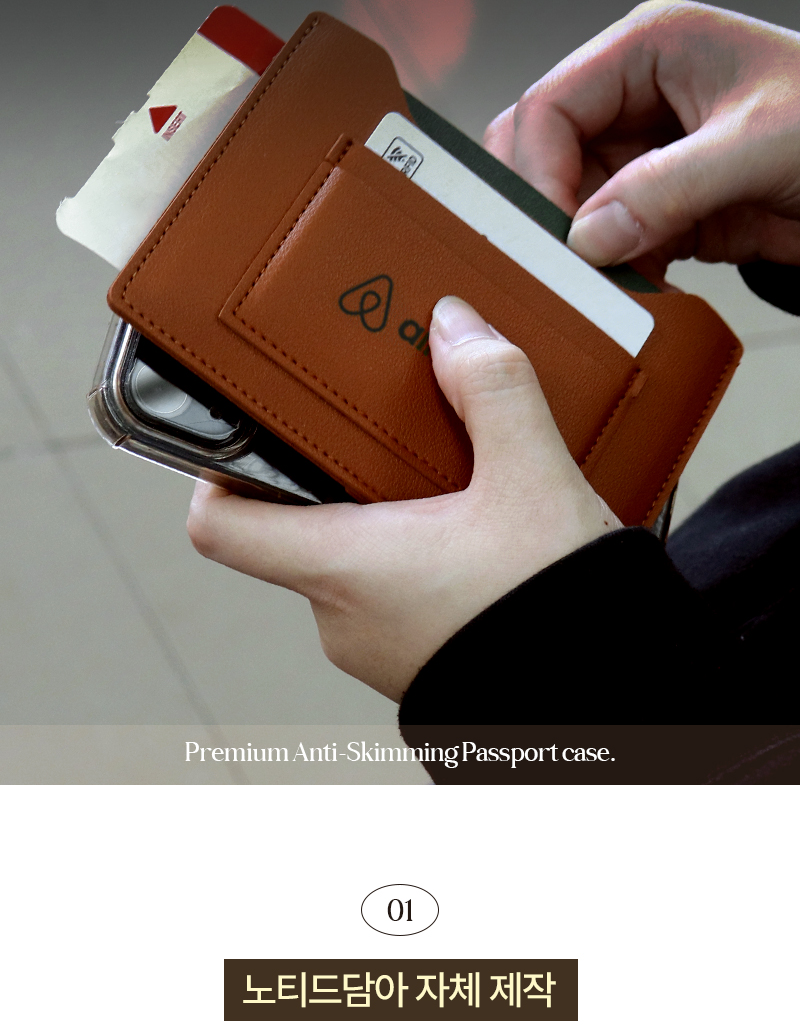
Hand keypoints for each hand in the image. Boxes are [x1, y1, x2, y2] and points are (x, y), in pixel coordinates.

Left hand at [187, 295, 619, 703]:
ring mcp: (379, 649)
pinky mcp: (422, 664)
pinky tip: (486, 528)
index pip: (220, 525)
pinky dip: (428, 557)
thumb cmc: (558, 613)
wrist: (614, 709)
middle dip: (342, 473)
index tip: (248, 428)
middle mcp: (342, 617)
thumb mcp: (533, 479)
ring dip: (395, 516)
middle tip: (387, 423)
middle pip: (301, 528)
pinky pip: (401, 595)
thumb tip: (453, 325)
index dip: (218, 471)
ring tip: (455, 473)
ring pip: (357, 563)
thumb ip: (492, 389)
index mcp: (340, 568)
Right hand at [485, 0, 799, 276]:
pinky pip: (620, 239)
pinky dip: (622, 270)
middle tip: (561, 266)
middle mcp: (642, 94)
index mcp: (651, 47)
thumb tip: (586, 235)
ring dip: (588, 251)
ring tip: (606, 287)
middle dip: (554, 211)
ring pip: (579, 205)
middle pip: (551, 155)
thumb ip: (666, 188)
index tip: (551, 236)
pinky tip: (640, 289)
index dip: (538, 172)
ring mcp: (656, 152)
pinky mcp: (675, 203)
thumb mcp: (757, 146)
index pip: (551, 105)